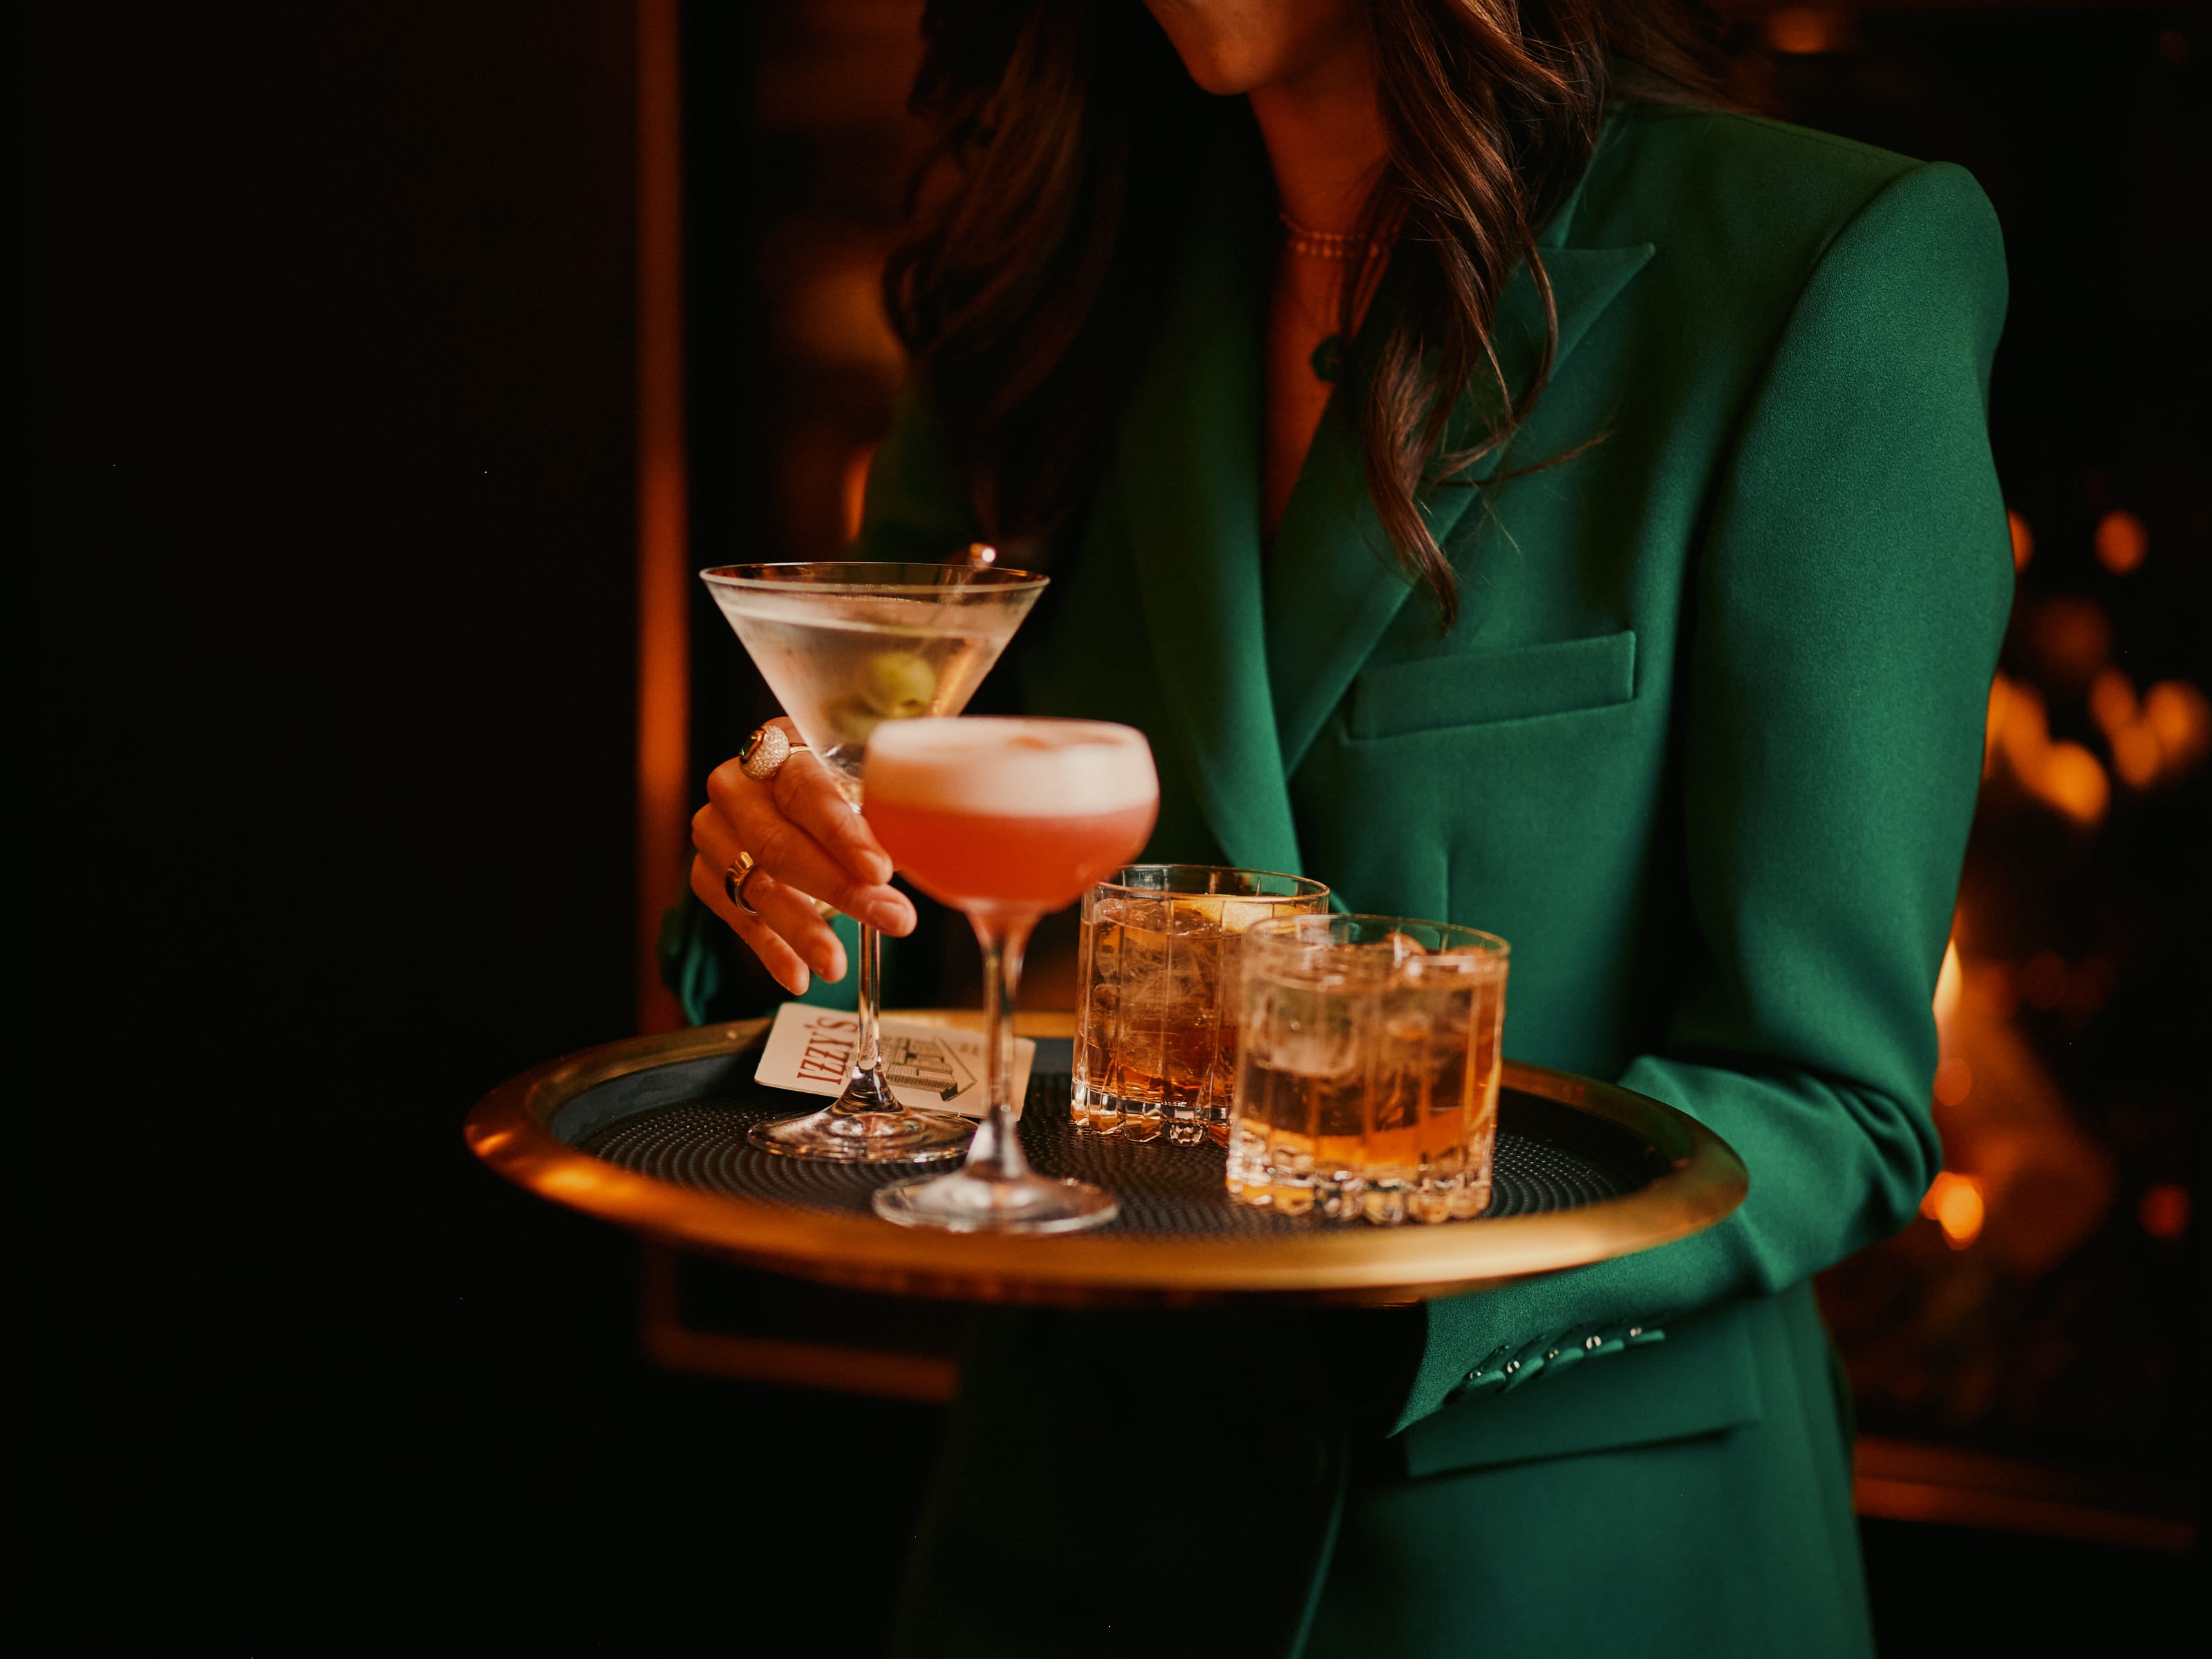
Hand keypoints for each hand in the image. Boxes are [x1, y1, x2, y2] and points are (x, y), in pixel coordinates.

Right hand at [689, 718, 918, 995]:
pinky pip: (736, 917)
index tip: (880, 870)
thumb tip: (931, 848)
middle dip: (838, 889)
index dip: (841, 832)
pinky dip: (769, 950)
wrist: (791, 798)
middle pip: (778, 843)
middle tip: (891, 919)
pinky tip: (797, 975)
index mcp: (781, 747)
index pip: (805, 788)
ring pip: (755, 885)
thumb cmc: (841, 788)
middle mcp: (736, 784)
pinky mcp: (705, 873)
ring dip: (801, 930)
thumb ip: (888, 805)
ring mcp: (714, 830)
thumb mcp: (866, 781)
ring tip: (836, 964)